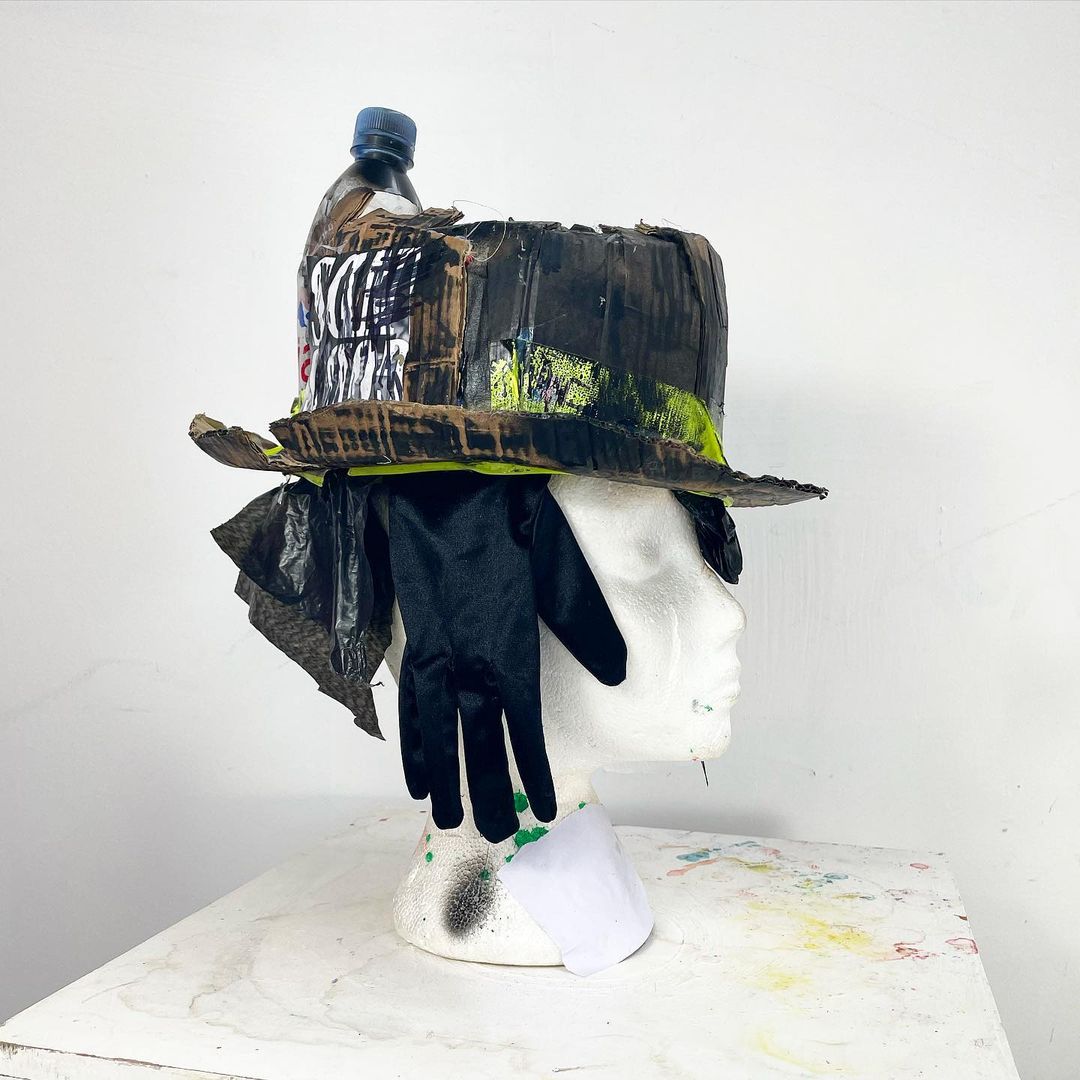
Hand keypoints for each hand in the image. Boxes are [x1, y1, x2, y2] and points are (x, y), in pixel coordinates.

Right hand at [387, 473, 625, 841]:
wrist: (447, 487)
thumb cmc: (509, 518)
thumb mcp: (557, 563)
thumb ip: (584, 621)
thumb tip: (619, 672)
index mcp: (509, 641)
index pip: (523, 720)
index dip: (530, 765)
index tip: (539, 808)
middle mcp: (472, 656)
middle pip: (478, 736)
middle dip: (487, 786)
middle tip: (493, 833)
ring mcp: (439, 650)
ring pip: (440, 727)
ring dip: (446, 776)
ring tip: (449, 819)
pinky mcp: (417, 637)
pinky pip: (411, 699)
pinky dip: (412, 740)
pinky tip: (414, 773)